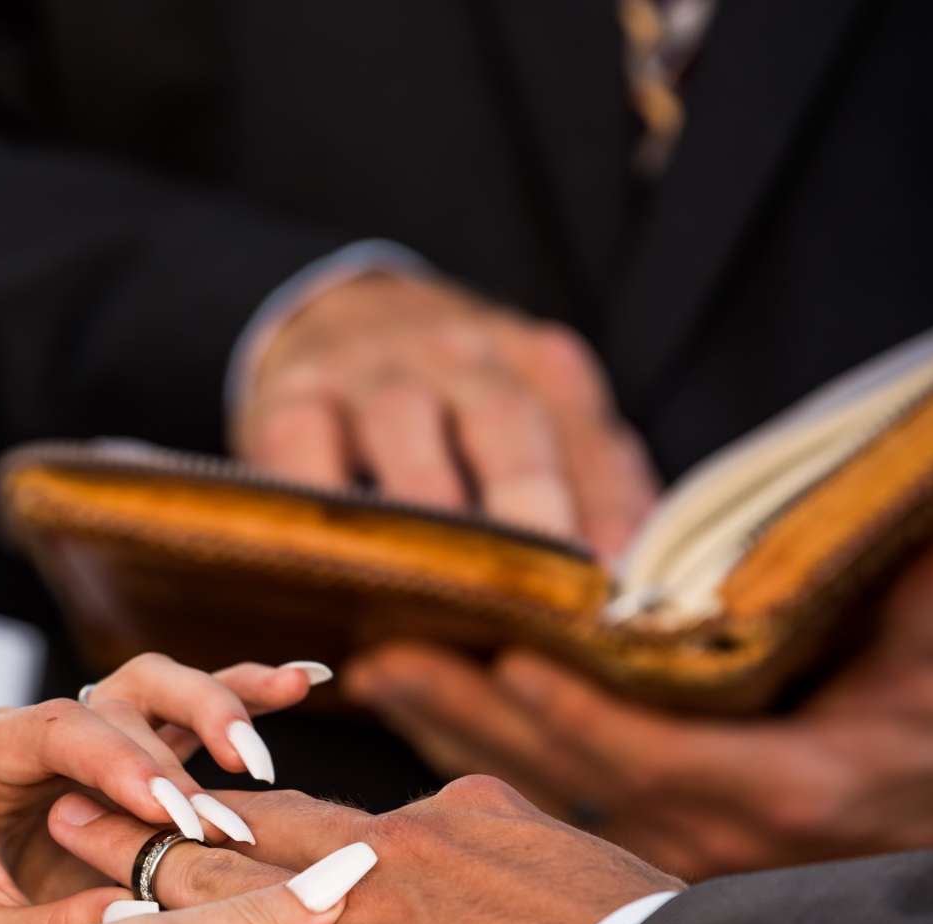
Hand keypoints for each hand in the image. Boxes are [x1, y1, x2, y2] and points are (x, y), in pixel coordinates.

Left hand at [0, 655, 323, 923]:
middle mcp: (18, 736)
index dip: (124, 763)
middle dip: (180, 752)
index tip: (180, 814)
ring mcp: (70, 745)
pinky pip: (177, 723)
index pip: (55, 730)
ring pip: (154, 693)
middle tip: (224, 821)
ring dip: (219, 712)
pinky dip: (236, 701)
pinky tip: (301, 682)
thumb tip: (145, 910)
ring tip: (262, 756)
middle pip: (115, 700)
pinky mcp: (111, 768)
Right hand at [233, 271, 656, 556]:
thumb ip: (593, 503)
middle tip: (541, 594)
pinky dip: (318, 504)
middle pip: (506, 421)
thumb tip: (642, 593)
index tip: (618, 594)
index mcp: (546, 370)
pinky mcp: (290, 397)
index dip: (608, 519)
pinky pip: (302, 447)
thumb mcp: (540, 436)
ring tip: (442, 590)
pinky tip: (335, 564)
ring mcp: (374, 370)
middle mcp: (466, 354)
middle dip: (527, 505)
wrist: (340, 320)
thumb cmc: (457, 413)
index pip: (592, 444)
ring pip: (406, 426)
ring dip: (425, 508)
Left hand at [346, 527, 932, 878]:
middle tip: (386, 653)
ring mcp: (650, 856)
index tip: (511, 656)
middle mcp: (696, 836)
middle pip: (560, 775)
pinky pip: (529, 807)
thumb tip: (917, 526)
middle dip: (469, 712)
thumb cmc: (926, 758)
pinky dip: (467, 755)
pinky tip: (411, 712)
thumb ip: (913, 604)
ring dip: (449, 732)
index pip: (650, 756)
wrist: (911, 873)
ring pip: (531, 793)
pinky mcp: (619, 859)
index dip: (577, 711)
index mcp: (776, 794)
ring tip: (375, 670)